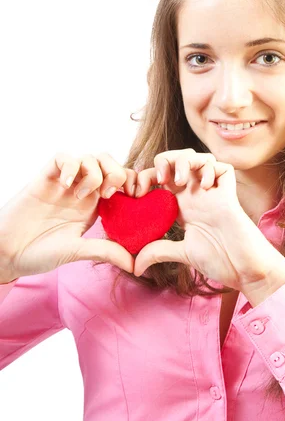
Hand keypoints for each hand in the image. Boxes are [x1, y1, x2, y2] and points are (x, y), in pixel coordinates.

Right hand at [0, 152, 137, 282]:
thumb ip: (106, 251)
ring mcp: (64, 182)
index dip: (133, 182)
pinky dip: (69, 166)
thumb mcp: (79, 251)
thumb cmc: (41, 253)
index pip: (122, 180)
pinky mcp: (46, 177)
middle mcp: (83, 189)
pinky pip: (63, 156)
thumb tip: (136, 263)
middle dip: (116, 172)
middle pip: (110, 162)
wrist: (8, 253)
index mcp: (96, 205)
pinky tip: (65, 186)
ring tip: (81, 195)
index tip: (133, 198)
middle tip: (107, 194)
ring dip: (93, 172)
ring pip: (89, 157)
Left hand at [132, 148, 284, 291]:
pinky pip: (222, 166)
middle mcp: (196, 193)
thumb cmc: (219, 259)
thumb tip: (135, 266)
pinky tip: (205, 186)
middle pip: (178, 159)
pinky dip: (210, 169)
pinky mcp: (230, 192)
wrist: (244, 269)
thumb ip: (158, 251)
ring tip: (179, 180)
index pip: (160, 178)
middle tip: (159, 179)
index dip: (145, 177)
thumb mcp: (182, 253)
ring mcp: (214, 191)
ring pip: (198, 156)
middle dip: (163, 160)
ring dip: (184, 160)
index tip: (136, 192)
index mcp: (182, 204)